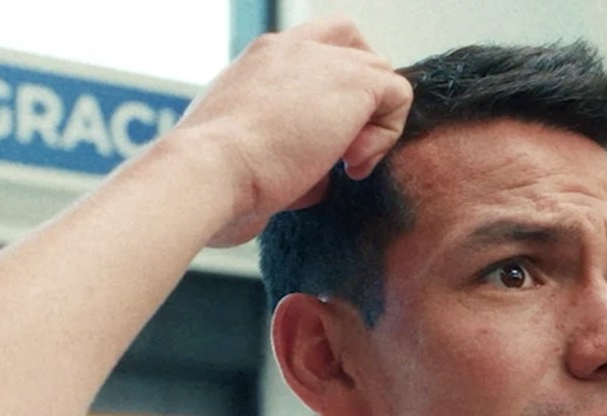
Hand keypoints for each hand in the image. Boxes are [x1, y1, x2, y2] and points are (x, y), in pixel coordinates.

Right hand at [177, 17, 412, 246]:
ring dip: (371, 123)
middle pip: (348, 43)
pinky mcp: (354, 82)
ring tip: (344, 166)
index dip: (327, 89)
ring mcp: (321, 60)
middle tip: (340, 144)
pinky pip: (398, 95)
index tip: (314, 139)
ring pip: (378, 71)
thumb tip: (318, 179)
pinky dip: (387, 135)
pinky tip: (352, 166)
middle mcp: (289, 50)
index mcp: (258, 64)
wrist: (208, 171)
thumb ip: (285, 154)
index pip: (308, 52)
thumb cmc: (214, 181)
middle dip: (358, 92)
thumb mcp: (245, 161)